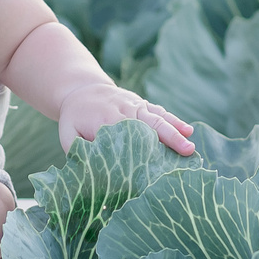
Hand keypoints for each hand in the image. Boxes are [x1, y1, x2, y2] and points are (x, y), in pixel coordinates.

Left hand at [57, 83, 196, 156]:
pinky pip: (160, 111)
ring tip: (191, 146)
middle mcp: (126, 111)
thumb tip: (89, 171)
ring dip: (176, 130)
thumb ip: (77, 150)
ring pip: (159, 118)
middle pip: (150, 125)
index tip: (158, 165)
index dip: (144, 149)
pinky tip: (188, 131)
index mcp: (108, 120)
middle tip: (186, 152)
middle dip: (169, 138)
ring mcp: (136, 106)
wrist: (81, 88)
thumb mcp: (68, 134)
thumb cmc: (74, 117)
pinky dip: (174, 120)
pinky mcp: (142, 104)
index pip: (129, 135)